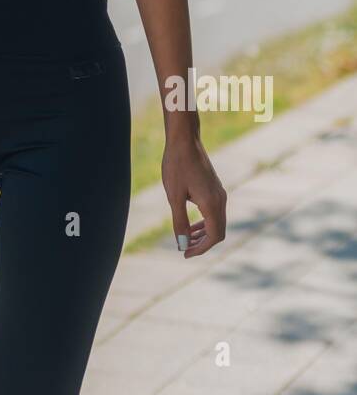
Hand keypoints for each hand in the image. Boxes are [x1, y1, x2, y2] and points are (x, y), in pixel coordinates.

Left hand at [161, 134, 226, 257]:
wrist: (184, 140)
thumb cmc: (177, 165)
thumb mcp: (174, 196)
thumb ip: (179, 222)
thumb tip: (182, 245)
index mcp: (212, 203)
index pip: (214, 236)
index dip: (201, 248)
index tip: (185, 253)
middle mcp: (220, 199)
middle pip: (218, 232)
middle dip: (202, 243)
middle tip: (184, 250)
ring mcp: (219, 193)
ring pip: (217, 222)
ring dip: (203, 234)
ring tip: (186, 239)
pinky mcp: (215, 188)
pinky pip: (214, 212)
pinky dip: (204, 222)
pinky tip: (190, 224)